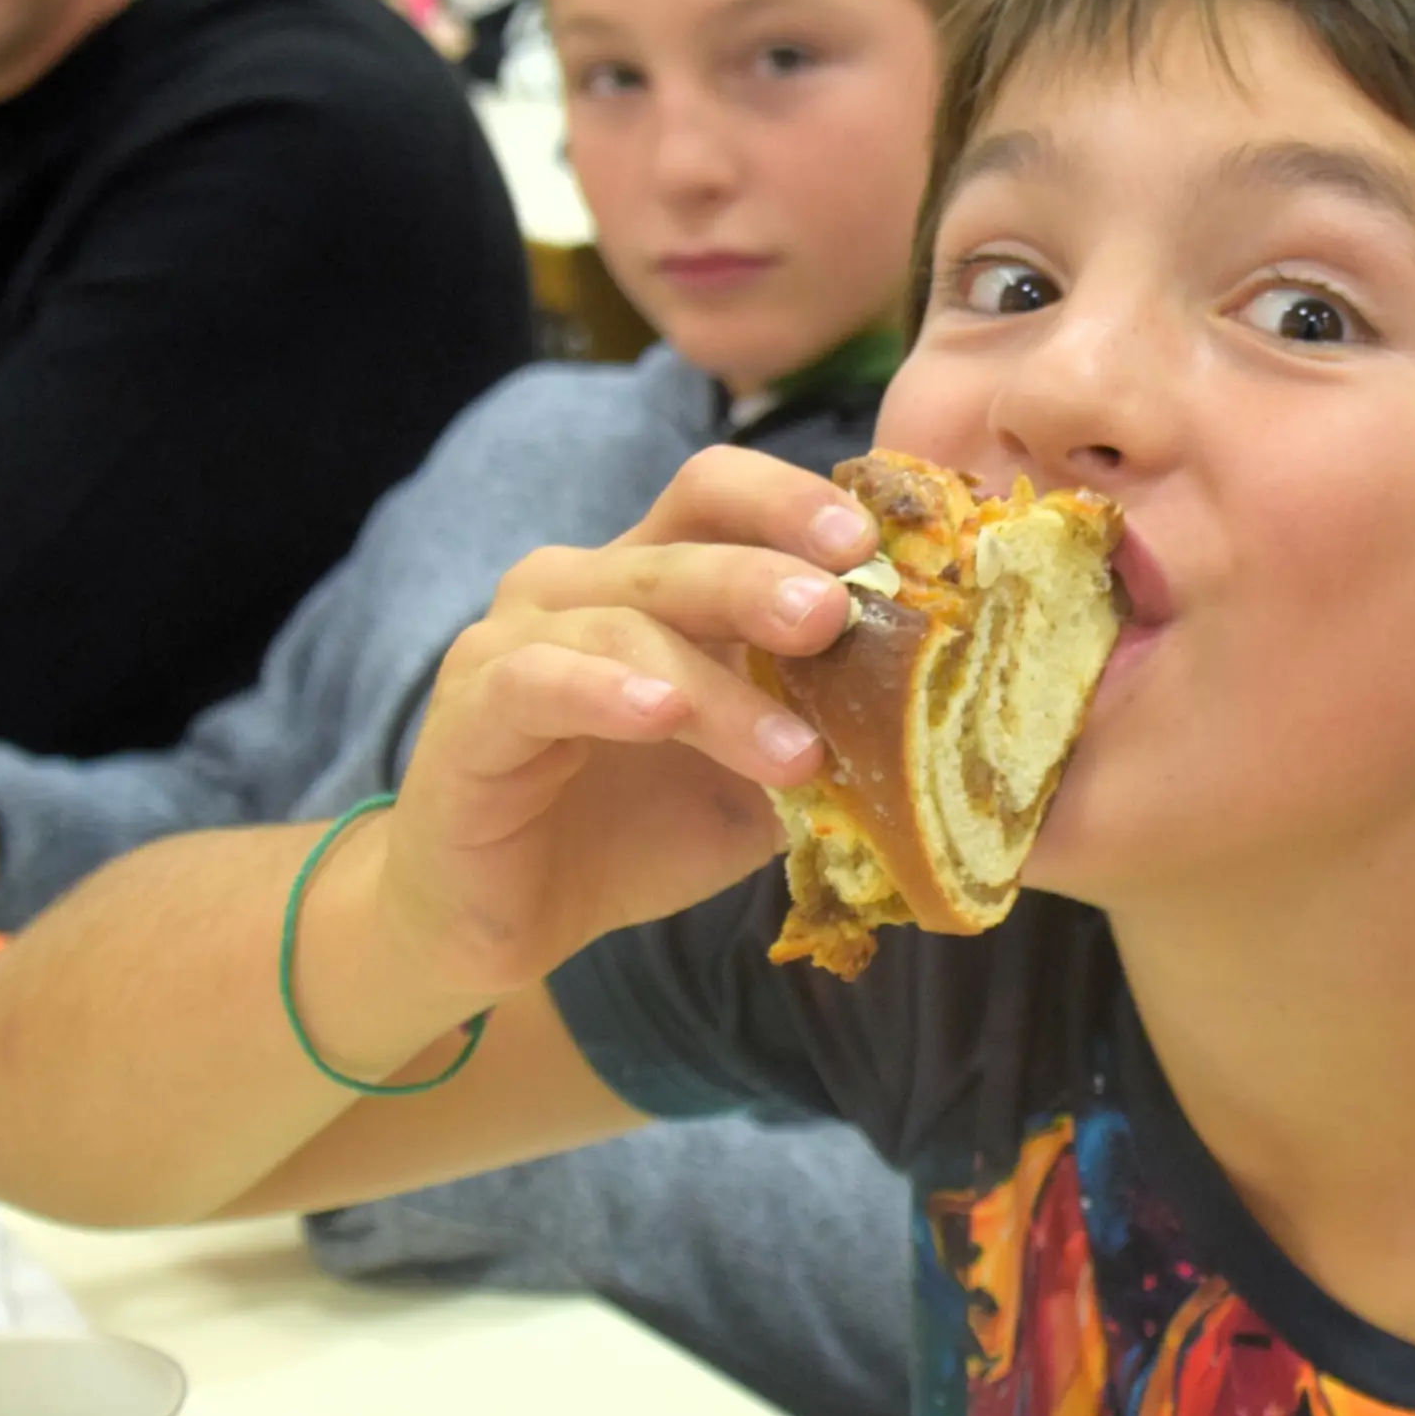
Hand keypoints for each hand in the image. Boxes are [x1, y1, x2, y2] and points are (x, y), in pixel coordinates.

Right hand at [342, 446, 876, 1008]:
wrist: (503, 921)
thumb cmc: (633, 831)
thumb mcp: (756, 781)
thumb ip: (825, 731)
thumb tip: (945, 722)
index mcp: (656, 578)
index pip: (720, 494)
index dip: (793, 501)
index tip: (875, 544)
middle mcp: (582, 584)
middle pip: (683, 539)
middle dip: (769, 570)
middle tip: (838, 613)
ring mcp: (516, 639)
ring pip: (626, 620)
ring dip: (720, 686)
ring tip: (797, 753)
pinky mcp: (470, 711)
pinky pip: (537, 681)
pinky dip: (604, 692)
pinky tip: (659, 715)